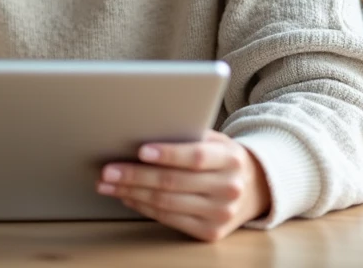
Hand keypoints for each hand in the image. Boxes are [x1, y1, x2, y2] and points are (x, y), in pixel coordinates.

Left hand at [96, 130, 270, 241]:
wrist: (254, 188)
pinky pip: (169, 219)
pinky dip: (143, 207)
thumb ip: (187, 134)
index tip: (140, 150)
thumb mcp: (214, 140)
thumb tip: (142, 129)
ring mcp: (221, 214)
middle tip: (108, 171)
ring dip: (131, 193)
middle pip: (174, 182)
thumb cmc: (221, 157)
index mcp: (231, 159)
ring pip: (166, 203)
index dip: (168, 154)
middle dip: (135, 176)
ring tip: (108, 184)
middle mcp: (229, 188)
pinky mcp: (210, 233)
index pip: (196, 157)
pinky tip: (127, 197)